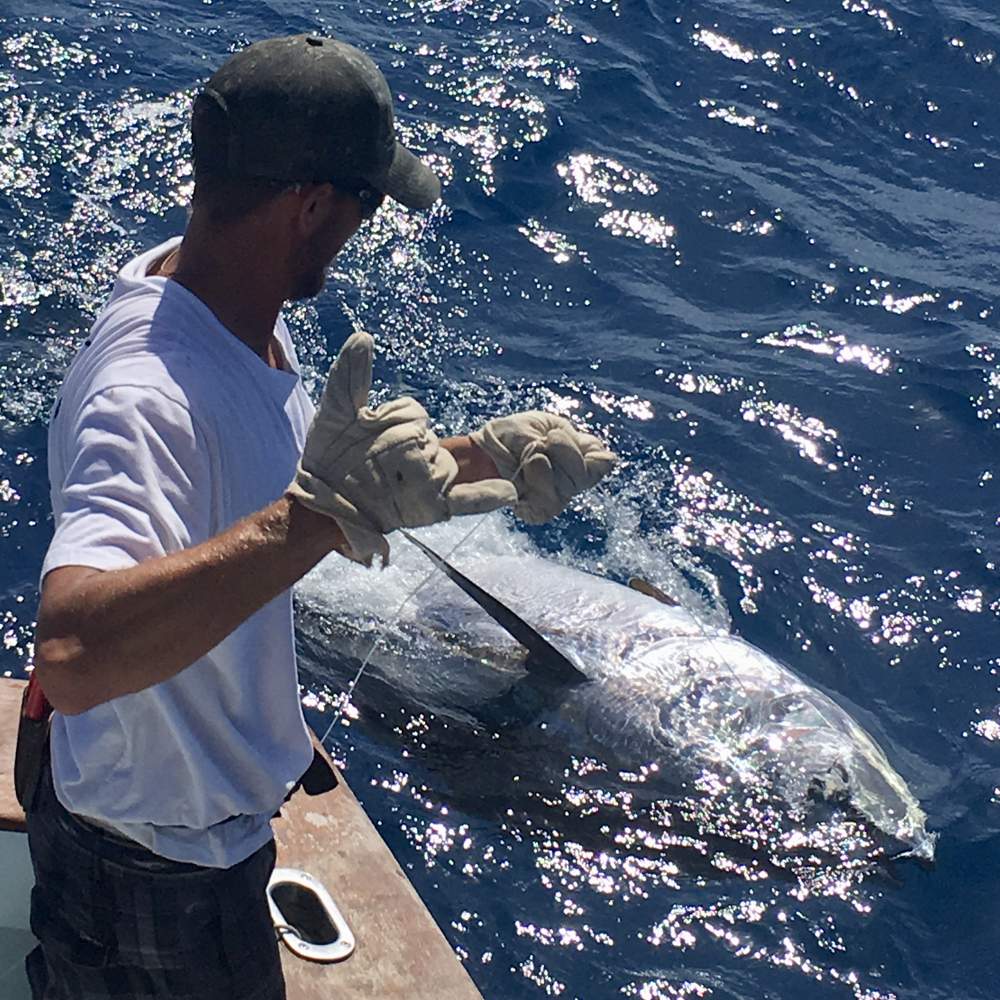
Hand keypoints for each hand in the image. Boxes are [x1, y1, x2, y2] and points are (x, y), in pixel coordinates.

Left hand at [288, 333, 516, 563]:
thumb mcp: (337, 411)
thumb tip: (363, 335)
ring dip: (418, 475)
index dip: (389, 421)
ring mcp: (431, 481)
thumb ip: (350, 374)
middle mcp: (423, 451)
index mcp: (406, 425)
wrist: (319, 500)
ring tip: (385, 484)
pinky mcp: (434, 507)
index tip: (365, 431)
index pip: (413, 413)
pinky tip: (509, 492)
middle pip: (428, 441)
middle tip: (368, 465)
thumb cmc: (328, 456)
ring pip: (441, 467)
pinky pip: (468, 500)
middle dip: (399, 451)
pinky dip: (490, 495)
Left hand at [470, 411, 616, 523]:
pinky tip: (522, 475)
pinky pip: (549, 503)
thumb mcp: (539, 426)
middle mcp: (571, 479)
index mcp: (576, 454)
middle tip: (541, 443)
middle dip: (564, 453)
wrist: (479, 451)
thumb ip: (571, 440)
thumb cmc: (508, 435)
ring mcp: (556, 496)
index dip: (589, 452)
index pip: (603, 462)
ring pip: (568, 488)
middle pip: (586, 475)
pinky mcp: (540, 511)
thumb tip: (608, 461)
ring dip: (545, 467)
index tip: (558, 438)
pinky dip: (536, 483)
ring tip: (528, 457)